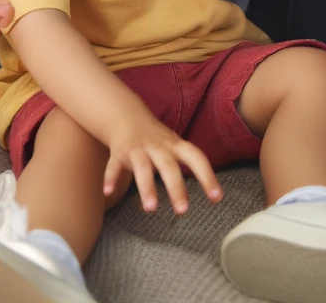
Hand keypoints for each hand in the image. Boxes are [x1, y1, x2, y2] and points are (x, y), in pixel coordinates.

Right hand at [103, 105, 222, 214]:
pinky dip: (111, 177)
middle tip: (183, 210)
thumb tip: (211, 192)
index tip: (217, 198)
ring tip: (151, 209)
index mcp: (175, 145)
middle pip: (169, 166)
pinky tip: (108, 192)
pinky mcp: (119, 152)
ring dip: (147, 187)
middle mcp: (158, 147)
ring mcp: (138, 149)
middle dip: (176, 187)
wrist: (127, 115)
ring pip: (143, 167)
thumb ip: (188, 165)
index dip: (208, 176)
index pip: (196, 158)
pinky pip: (114, 165)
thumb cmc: (157, 138)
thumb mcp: (175, 146)